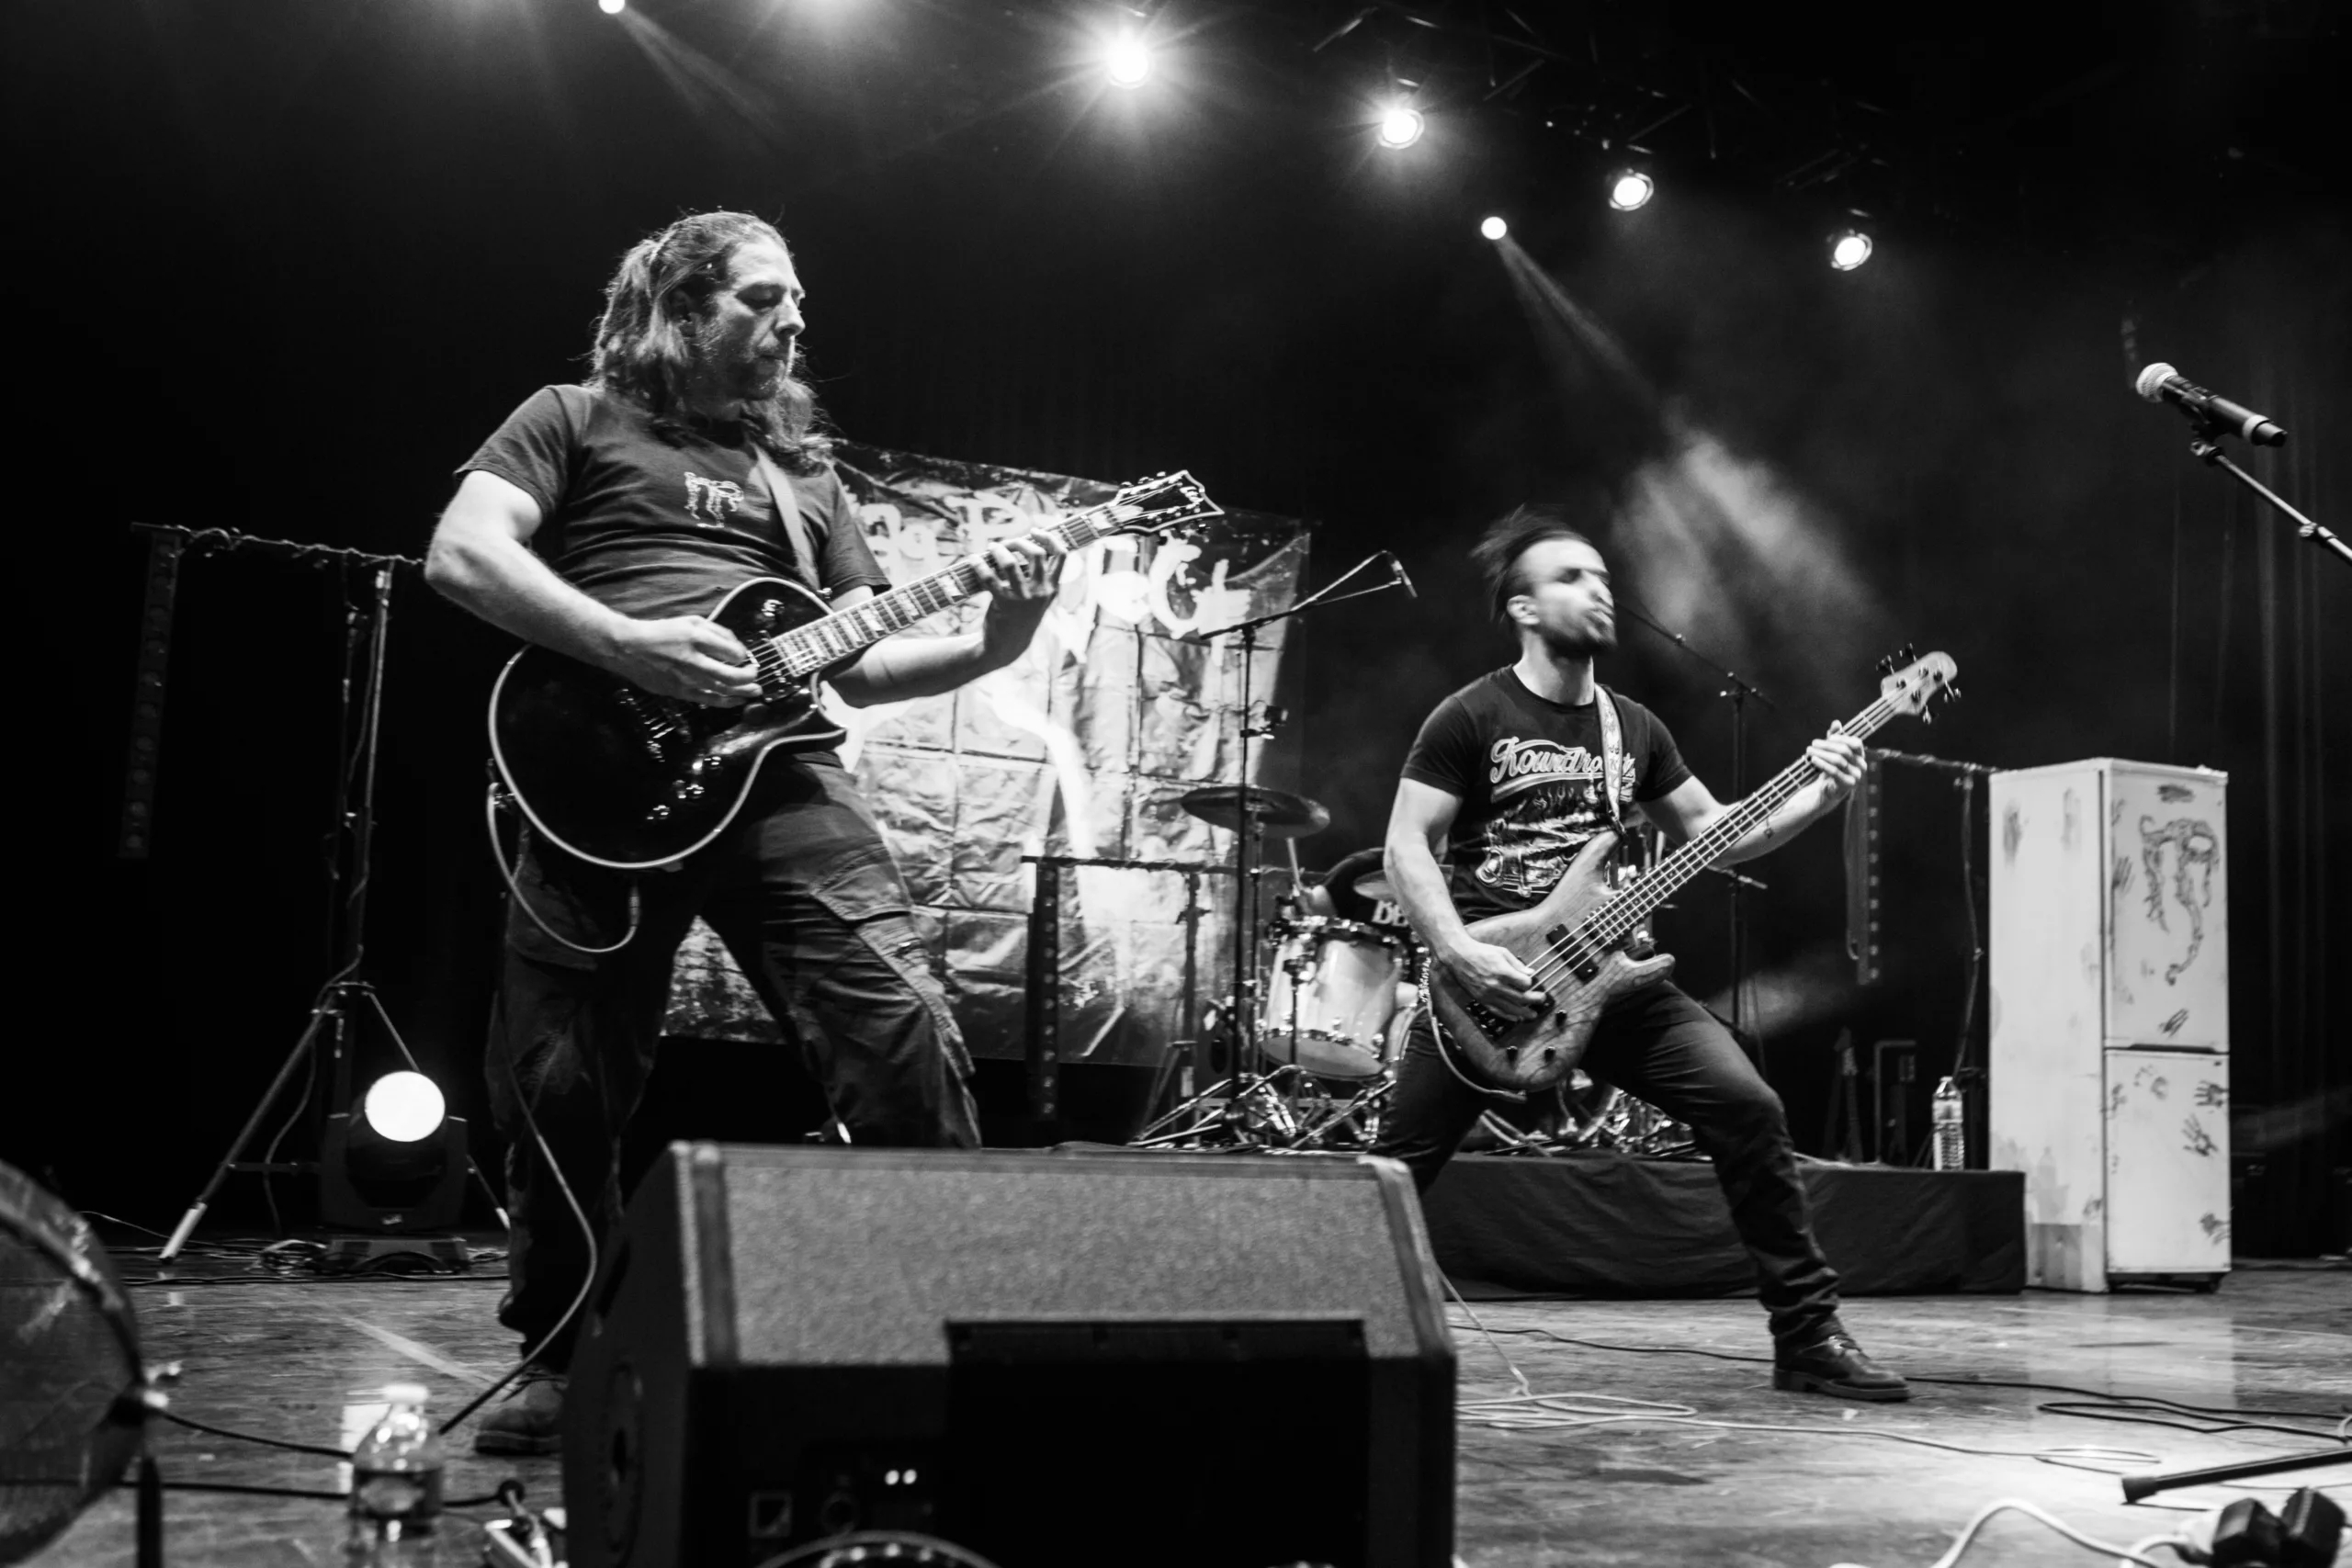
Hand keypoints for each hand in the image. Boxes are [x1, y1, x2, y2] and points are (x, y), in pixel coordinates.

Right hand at [607, 614, 763, 706]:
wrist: (628, 647)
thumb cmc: (661, 632)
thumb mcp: (690, 621)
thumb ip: (716, 631)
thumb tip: (737, 648)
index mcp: (695, 637)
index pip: (732, 651)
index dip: (743, 655)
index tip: (743, 656)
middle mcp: (692, 659)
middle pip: (730, 675)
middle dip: (749, 677)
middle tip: (756, 675)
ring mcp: (685, 678)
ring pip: (721, 691)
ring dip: (742, 693)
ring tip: (755, 692)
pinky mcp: (678, 691)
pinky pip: (707, 700)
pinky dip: (724, 702)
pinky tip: (736, 701)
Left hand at [974, 534, 1066, 656]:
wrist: (1008, 645)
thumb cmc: (1021, 615)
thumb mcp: (1038, 598)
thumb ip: (1037, 576)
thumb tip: (1022, 544)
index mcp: (1053, 588)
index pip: (1062, 555)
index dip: (1049, 537)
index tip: (1034, 530)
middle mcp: (1042, 592)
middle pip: (1036, 553)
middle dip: (1019, 541)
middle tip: (1006, 543)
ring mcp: (1023, 598)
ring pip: (1011, 562)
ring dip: (998, 549)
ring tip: (990, 548)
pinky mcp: (1004, 603)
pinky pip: (989, 577)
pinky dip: (979, 564)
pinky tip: (973, 559)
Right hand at [1440, 937, 1548, 1021]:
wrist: (1459, 957)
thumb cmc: (1480, 952)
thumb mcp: (1502, 953)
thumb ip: (1517, 965)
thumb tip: (1530, 973)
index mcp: (1502, 972)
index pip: (1524, 984)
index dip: (1530, 984)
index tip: (1532, 982)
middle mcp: (1495, 985)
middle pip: (1520, 998)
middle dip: (1534, 1000)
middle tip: (1542, 1000)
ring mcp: (1488, 994)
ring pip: (1510, 1008)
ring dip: (1524, 1012)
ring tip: (1533, 1014)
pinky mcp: (1481, 999)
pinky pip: (1497, 1011)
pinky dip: (1508, 1016)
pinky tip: (1516, 1018)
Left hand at [1807, 722, 1866, 799]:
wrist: (1826, 791)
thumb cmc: (1830, 768)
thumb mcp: (1831, 752)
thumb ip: (1834, 737)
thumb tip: (1836, 723)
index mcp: (1860, 756)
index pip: (1856, 743)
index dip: (1842, 738)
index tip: (1828, 737)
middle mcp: (1861, 766)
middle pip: (1844, 750)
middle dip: (1827, 745)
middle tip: (1813, 743)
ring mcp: (1856, 776)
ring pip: (1838, 760)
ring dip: (1822, 754)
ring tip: (1809, 751)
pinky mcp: (1848, 786)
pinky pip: (1834, 772)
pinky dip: (1823, 764)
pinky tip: (1813, 760)